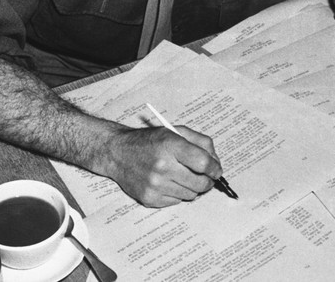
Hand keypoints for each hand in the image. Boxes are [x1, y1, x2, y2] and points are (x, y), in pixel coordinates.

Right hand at [104, 125, 222, 207]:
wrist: (118, 153)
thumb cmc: (149, 141)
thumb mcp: (175, 131)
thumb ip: (200, 142)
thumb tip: (216, 163)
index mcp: (171, 145)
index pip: (203, 163)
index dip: (215, 168)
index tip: (216, 170)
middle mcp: (162, 166)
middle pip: (200, 183)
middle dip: (207, 181)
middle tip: (205, 177)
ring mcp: (155, 184)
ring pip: (190, 195)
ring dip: (191, 188)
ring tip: (181, 176)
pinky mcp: (149, 198)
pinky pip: (176, 202)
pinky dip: (177, 194)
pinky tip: (167, 182)